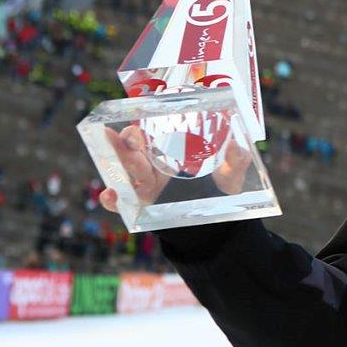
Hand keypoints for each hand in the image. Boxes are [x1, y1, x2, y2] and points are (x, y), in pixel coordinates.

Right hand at [98, 125, 254, 213]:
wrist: (219, 224)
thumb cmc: (221, 191)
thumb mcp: (232, 172)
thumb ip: (236, 158)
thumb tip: (236, 144)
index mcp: (170, 153)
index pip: (150, 135)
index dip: (141, 127)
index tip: (139, 122)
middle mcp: (154, 167)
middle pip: (132, 151)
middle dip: (125, 141)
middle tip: (127, 136)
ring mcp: (148, 187)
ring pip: (125, 172)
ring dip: (118, 162)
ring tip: (112, 155)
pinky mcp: (145, 208)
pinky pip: (123, 205)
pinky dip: (112, 200)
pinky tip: (109, 195)